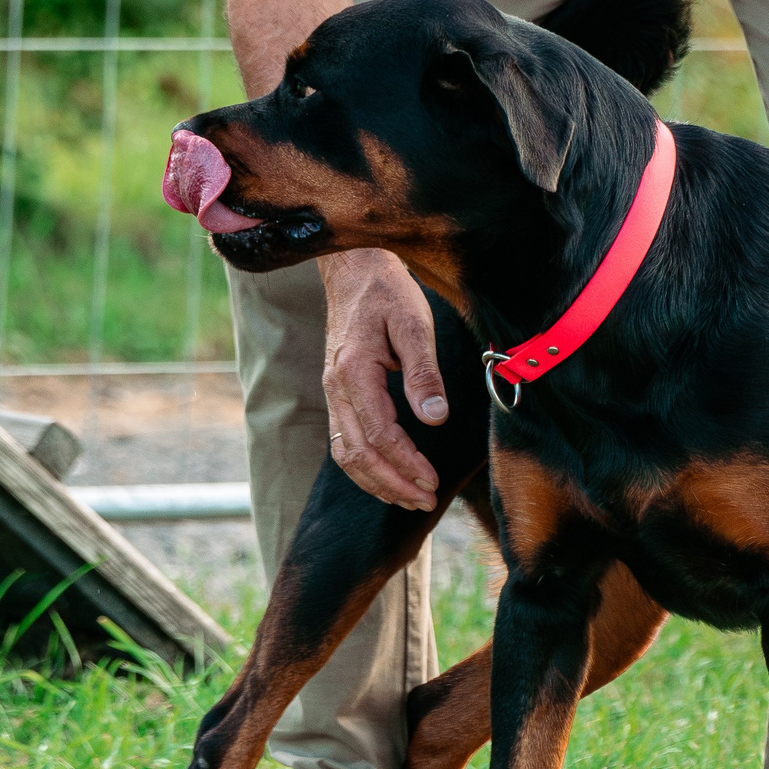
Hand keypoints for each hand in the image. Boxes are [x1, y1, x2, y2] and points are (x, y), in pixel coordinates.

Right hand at [321, 250, 448, 509]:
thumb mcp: (414, 322)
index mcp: (354, 371)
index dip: (407, 463)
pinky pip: (343, 440)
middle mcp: (336, 386)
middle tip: (426, 499)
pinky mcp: (336, 391)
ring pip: (345, 453)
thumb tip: (436, 417)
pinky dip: (363, 467)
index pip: (379, 434)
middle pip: (358, 454)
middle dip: (393, 484)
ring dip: (376, 482)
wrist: (354, 268)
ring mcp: (332, 391)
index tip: (434, 481)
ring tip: (409, 497)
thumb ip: (423, 371)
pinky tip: (388, 475)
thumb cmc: (387, 291)